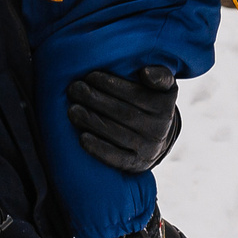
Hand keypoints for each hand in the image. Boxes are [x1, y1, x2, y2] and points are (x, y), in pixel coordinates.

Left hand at [65, 64, 181, 171]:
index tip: (90, 75)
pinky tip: (82, 138)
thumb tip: (145, 73)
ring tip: (73, 110)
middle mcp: (159, 129)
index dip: (112, 84)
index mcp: (164, 106)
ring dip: (92, 121)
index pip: (136, 94)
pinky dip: (98, 149)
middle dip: (96, 100)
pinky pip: (117, 158)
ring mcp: (148, 149)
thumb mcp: (164, 86)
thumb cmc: (152, 102)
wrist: (158, 138)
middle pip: (124, 113)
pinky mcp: (135, 164)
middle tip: (74, 89)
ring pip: (118, 134)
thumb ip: (160, 75)